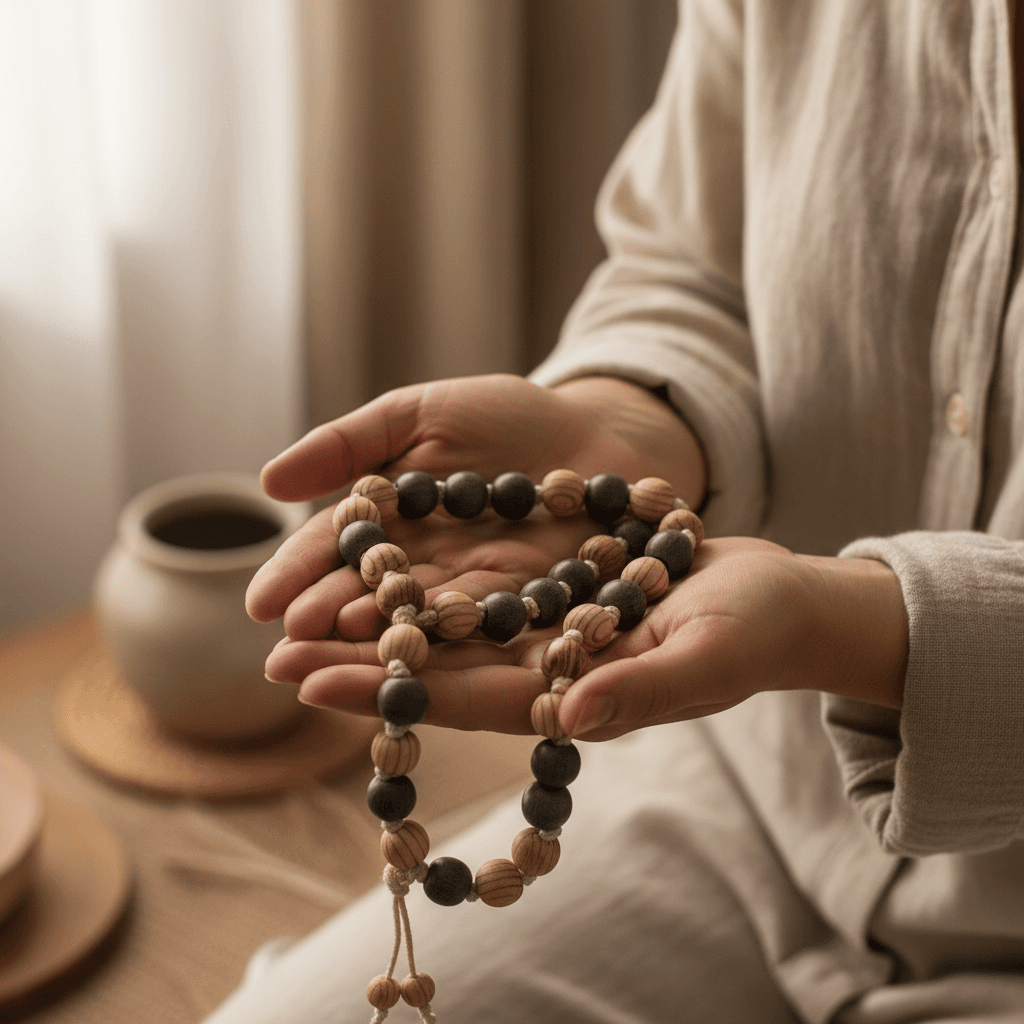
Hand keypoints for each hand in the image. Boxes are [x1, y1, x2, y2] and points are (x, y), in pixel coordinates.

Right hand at [247, 373, 705, 645]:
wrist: (604, 430)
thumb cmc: (509, 416)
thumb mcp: (423, 413)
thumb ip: (351, 442)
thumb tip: (269, 482)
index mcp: (397, 524)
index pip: (339, 552)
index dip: (300, 577)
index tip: (262, 605)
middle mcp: (430, 570)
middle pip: (373, 602)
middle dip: (327, 632)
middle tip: (284, 659)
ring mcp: (481, 597)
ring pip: (423, 629)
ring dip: (377, 654)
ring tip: (331, 674)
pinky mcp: (535, 615)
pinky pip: (491, 635)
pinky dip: (454, 651)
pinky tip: (420, 665)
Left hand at [274, 537, 906, 737]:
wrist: (769, 595)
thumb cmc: (751, 633)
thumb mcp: (704, 658)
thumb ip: (643, 690)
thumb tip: (574, 717)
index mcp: (571, 700)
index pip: (464, 702)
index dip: (389, 697)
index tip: (312, 684)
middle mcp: (544, 673)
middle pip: (438, 671)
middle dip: (359, 664)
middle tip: (271, 654)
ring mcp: (544, 633)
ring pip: (447, 628)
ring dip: (380, 619)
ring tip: (303, 609)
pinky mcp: (551, 593)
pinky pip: (478, 584)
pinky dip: (428, 574)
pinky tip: (379, 554)